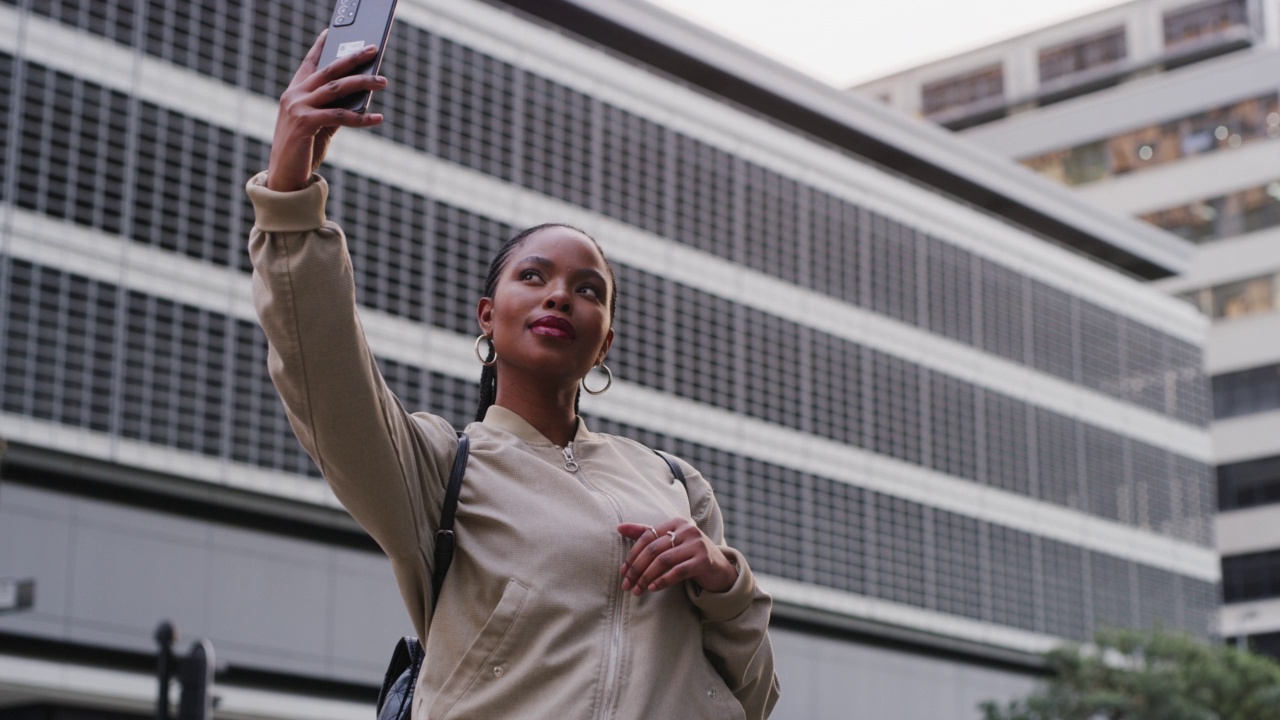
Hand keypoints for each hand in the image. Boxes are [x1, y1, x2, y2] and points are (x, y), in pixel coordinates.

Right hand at [267, 30, 387, 191]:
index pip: (309, 63)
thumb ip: (334, 108)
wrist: (285, 177)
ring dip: (363, 83)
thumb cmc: (304, 150)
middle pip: (328, 71)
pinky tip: (377, 117)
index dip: (321, 47)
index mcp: (294, 93)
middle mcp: (293, 96)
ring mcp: (297, 108)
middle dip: (352, 59)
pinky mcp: (304, 123)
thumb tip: (361, 96)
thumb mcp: (320, 125)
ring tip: (383, 81)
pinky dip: (361, 117)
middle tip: (373, 50)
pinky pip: (339, 116)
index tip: (332, 32)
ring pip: (336, 89)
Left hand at [617, 519, 737, 595]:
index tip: (622, 572)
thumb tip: (619, 527)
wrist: (718, 569)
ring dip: (647, 578)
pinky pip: (678, 571)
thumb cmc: (688, 554)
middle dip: (636, 569)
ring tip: (637, 590)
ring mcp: (697, 544)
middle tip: (626, 585)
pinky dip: (663, 581)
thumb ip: (646, 534)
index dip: (632, 555)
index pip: (647, 536)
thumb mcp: (669, 542)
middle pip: (653, 550)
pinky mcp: (703, 561)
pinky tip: (653, 589)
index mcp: (676, 522)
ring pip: (664, 561)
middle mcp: (687, 530)